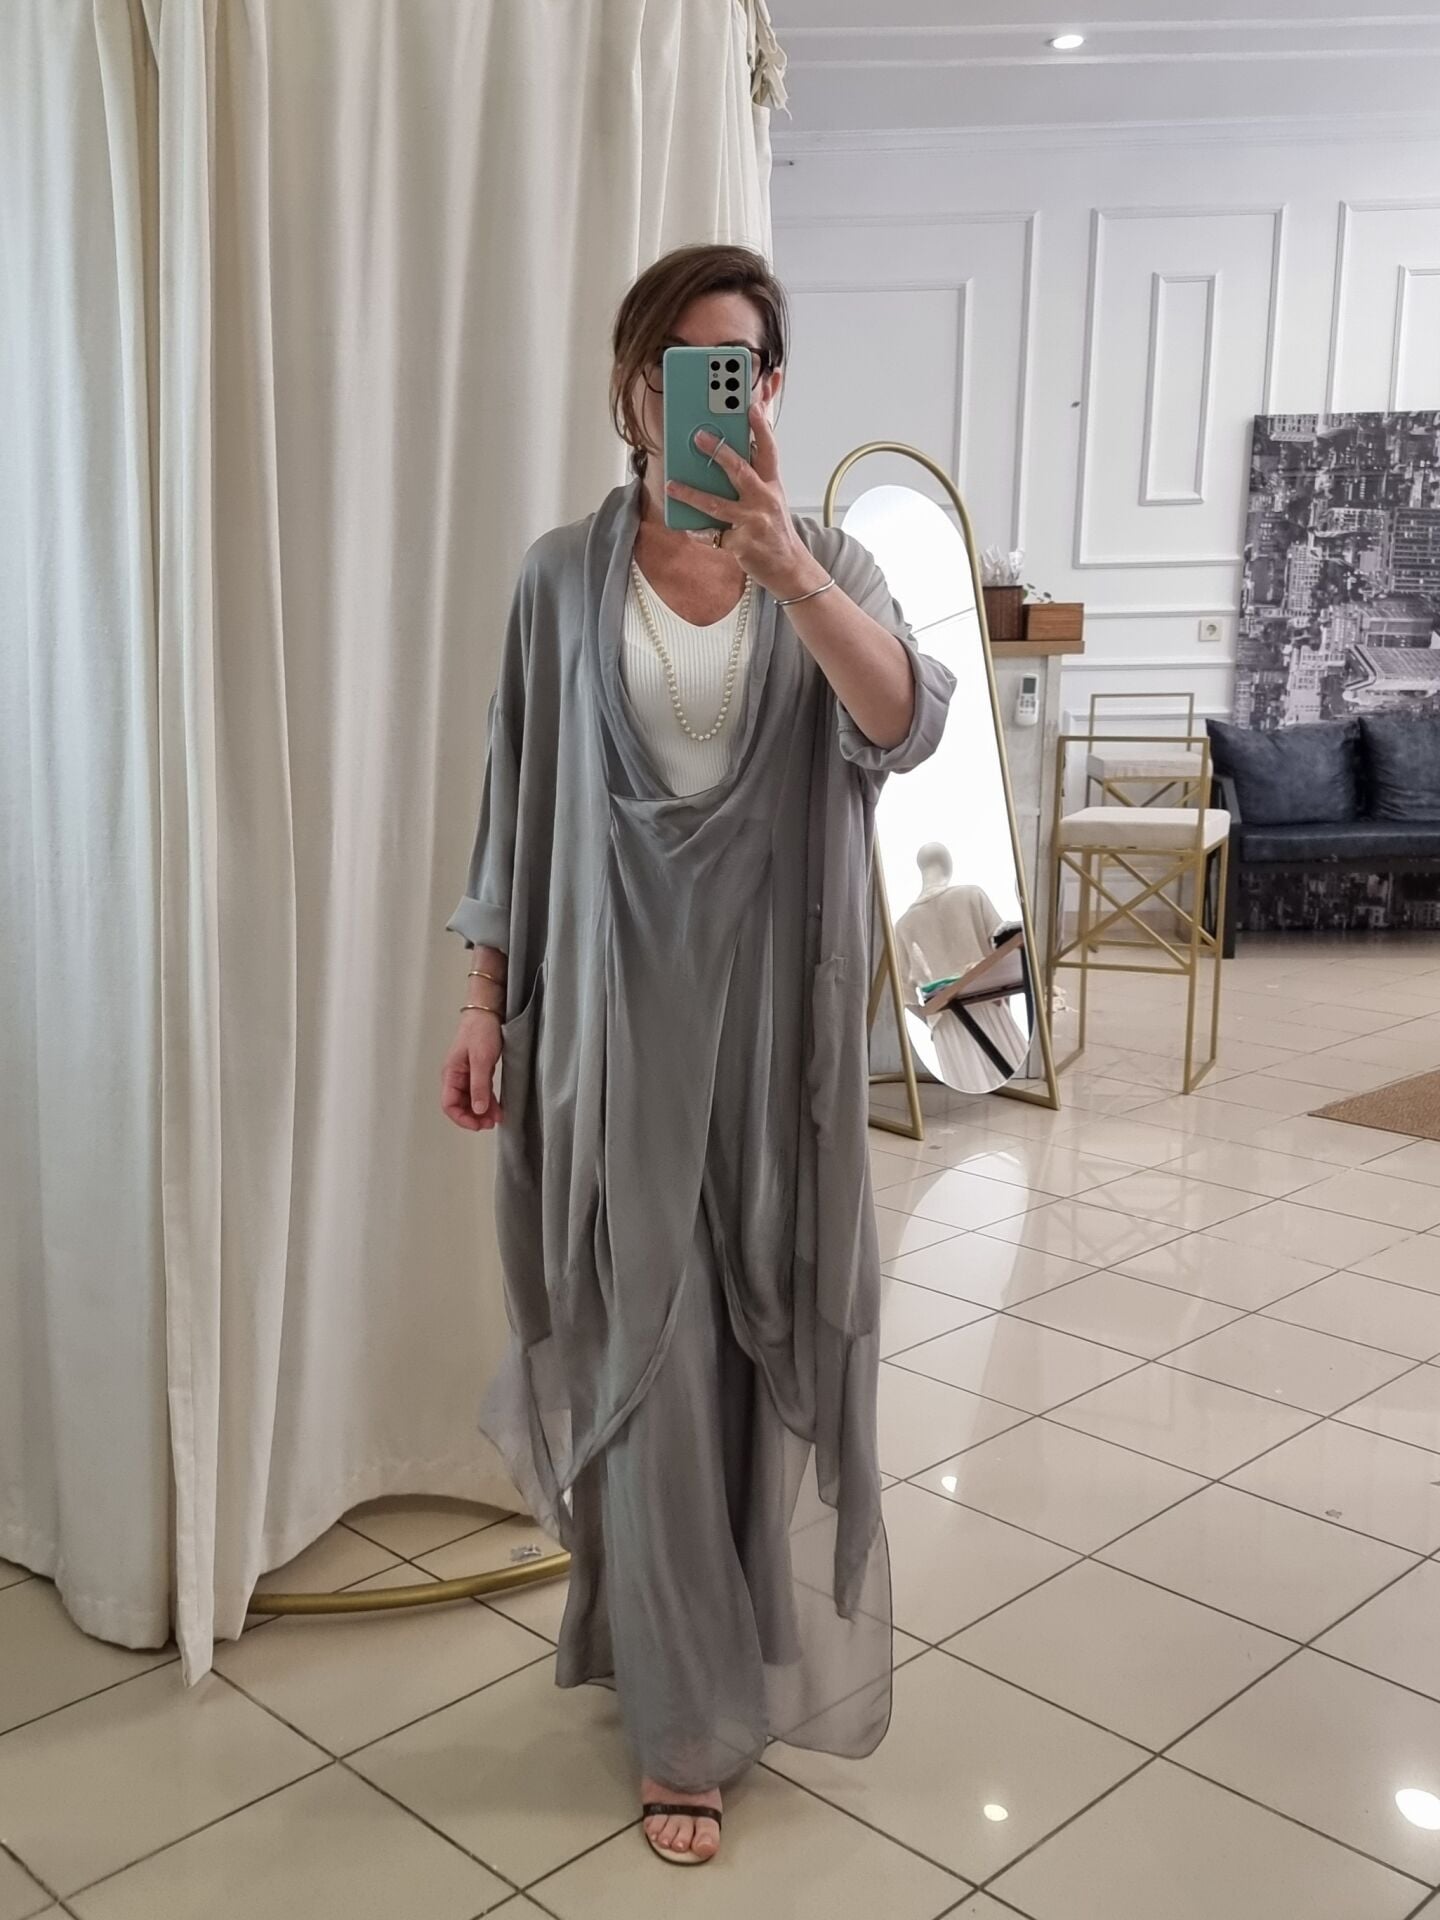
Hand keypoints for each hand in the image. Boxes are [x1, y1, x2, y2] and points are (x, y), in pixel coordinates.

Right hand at [440, 1011, 504, 1131]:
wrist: (489, 1011)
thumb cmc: (481, 1031)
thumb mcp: (481, 1060)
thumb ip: (479, 1086)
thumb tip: (478, 1111)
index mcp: (451, 1074)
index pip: (449, 1104)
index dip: (462, 1118)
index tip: (478, 1125)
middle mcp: (456, 1077)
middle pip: (460, 1105)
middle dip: (474, 1117)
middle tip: (491, 1123)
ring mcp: (467, 1074)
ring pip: (471, 1100)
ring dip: (482, 1111)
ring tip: (497, 1118)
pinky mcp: (478, 1071)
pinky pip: (480, 1092)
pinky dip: (488, 1101)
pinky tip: (498, 1108)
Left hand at [665, 405, 828, 600]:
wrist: (788, 567)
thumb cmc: (775, 529)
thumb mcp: (772, 497)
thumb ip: (755, 474)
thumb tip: (733, 451)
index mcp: (772, 484)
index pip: (768, 450)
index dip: (761, 427)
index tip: (752, 406)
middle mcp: (764, 500)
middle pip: (740, 471)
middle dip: (719, 452)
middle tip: (698, 437)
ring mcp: (752, 522)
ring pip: (716, 505)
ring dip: (690, 494)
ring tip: (671, 485)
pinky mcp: (741, 544)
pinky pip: (712, 534)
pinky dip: (698, 531)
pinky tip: (686, 527)